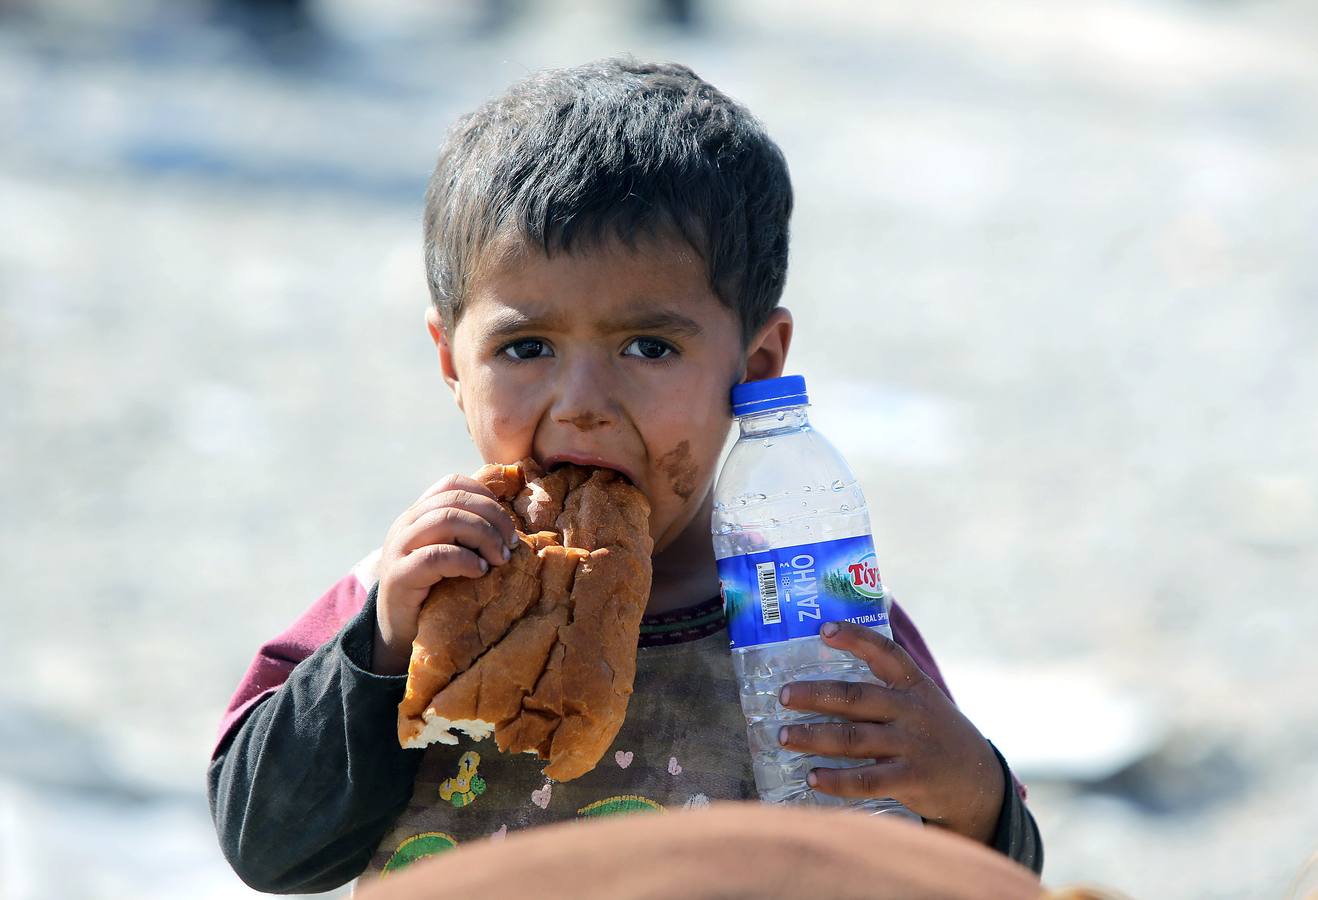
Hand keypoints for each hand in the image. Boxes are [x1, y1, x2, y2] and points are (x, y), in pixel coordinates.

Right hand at [372, 474, 518, 674]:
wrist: (398, 630)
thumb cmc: (435, 590)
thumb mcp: (451, 554)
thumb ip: (469, 535)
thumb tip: (513, 527)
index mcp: (419, 514)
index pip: (452, 484)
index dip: (485, 496)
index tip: (505, 524)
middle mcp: (406, 524)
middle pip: (455, 499)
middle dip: (493, 517)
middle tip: (511, 544)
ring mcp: (399, 548)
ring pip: (446, 520)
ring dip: (483, 536)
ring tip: (499, 559)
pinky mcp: (399, 576)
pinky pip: (436, 556)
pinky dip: (465, 560)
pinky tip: (480, 572)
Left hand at [777, 621, 1004, 843]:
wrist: (977, 781)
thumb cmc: (932, 733)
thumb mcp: (920, 701)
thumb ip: (883, 689)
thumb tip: (823, 678)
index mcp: (913, 686)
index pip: (885, 652)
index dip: (856, 638)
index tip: (825, 629)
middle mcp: (911, 712)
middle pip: (856, 698)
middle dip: (815, 695)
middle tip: (783, 695)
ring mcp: (911, 746)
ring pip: (853, 739)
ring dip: (814, 737)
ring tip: (784, 736)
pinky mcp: (911, 779)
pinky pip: (867, 779)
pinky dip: (836, 779)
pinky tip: (812, 777)